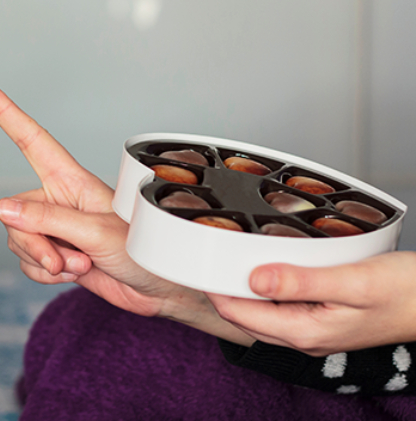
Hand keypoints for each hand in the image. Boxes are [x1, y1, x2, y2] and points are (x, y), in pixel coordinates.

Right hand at [0, 77, 252, 344]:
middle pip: (14, 213)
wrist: (158, 290)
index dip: (6, 113)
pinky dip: (44, 275)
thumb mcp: (96, 233)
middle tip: (62, 259)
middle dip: (32, 242)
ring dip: (43, 261)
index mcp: (71, 180)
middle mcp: (58, 200)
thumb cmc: (143, 250)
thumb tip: (3, 208)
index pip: (31, 140)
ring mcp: (55, 228)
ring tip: (79, 265)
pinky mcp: (55, 253)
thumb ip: (47, 220)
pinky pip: (27, 262)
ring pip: (18, 240)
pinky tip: (72, 275)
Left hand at [208, 251, 415, 355]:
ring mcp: (314, 330)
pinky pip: (282, 307)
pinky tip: (267, 267)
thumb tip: (254, 279)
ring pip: (262, 312)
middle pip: (246, 315)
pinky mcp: (323, 319)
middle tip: (206, 256)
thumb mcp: (353, 282)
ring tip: (228, 258)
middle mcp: (305, 336)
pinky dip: (267, 288)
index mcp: (306, 331)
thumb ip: (302, 282)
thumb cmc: (406, 292)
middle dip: (223, 289)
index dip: (216, 288)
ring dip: (243, 288)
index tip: (199, 262)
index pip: (241, 314)